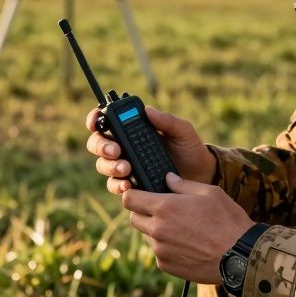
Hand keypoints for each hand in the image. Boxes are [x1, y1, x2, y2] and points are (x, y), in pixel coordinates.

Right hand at [86, 105, 216, 192]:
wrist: (200, 176)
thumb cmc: (190, 149)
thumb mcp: (183, 131)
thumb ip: (167, 120)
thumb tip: (148, 110)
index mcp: (133, 129)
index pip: (106, 121)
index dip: (95, 119)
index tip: (96, 122)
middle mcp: (124, 147)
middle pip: (98, 143)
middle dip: (102, 146)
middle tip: (116, 150)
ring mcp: (125, 166)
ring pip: (103, 165)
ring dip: (110, 166)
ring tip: (127, 168)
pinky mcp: (131, 185)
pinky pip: (114, 186)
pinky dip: (117, 185)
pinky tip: (127, 185)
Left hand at [122, 173, 253, 283]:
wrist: (240, 256)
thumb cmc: (227, 220)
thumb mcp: (209, 193)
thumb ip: (183, 184)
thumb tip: (167, 178)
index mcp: (165, 208)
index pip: (129, 199)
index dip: (133, 194)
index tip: (140, 194)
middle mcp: (158, 230)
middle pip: (134, 218)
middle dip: (144, 212)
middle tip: (164, 211)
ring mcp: (160, 250)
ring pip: (148, 236)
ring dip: (158, 231)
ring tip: (183, 230)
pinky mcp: (166, 266)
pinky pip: (159, 253)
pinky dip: (167, 248)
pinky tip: (188, 245)